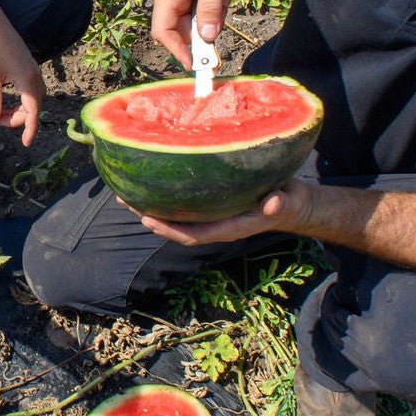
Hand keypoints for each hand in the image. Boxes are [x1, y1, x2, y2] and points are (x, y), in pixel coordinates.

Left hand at [0, 18, 45, 144]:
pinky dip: (21, 101)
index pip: (32, 112)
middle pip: (33, 108)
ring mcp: (35, 72)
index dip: (29, 129)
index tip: (25, 143)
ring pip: (33, 101)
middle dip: (16, 119)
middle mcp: (36, 77)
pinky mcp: (30, 68)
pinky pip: (31, 92)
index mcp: (27, 81)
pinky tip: (7, 100)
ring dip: (19, 110)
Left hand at [134, 178, 312, 245]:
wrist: (291, 203)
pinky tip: (149, 182)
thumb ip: (281, 204)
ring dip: (150, 206)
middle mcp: (215, 223)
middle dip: (150, 217)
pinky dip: (164, 196)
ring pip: (176, 216)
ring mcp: (211, 215)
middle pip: (176, 226)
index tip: (148, 221)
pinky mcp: (210, 203)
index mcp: (230, 227)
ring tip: (125, 192)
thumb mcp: (287, 202)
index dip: (170, 230)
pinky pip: (183, 204)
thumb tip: (275, 204)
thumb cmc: (287, 202)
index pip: (195, 234)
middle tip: (125, 200)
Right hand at [151, 0, 237, 68]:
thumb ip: (210, 8)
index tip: (196, 65)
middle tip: (221, 27)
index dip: (177, 51)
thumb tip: (208, 38)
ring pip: (197, 25)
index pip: (163, 32)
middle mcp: (170, 1)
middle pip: (182, 33)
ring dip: (213, 17)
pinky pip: (205, 15)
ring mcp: (181, 0)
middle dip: (203, 35)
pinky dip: (217, 9)